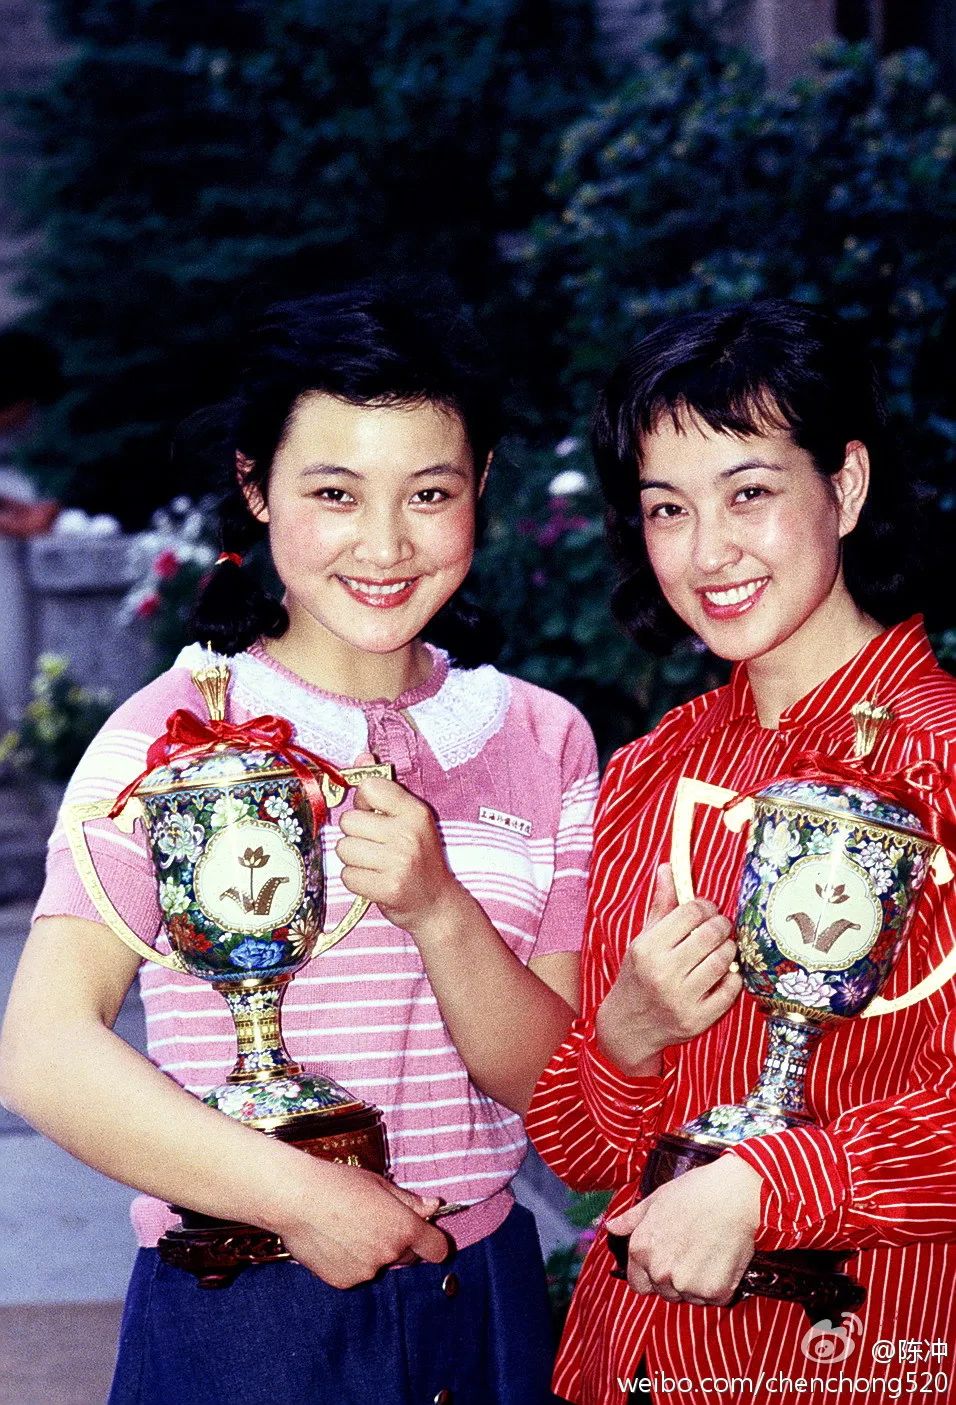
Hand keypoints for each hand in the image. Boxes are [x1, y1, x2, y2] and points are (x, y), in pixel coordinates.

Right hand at [273, 1158, 449, 1287]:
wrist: (297, 1199)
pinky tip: (333, 1241)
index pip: (437, 1249)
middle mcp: (389, 1254)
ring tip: (346, 1227)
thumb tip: (433, 1207)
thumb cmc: (339, 1184)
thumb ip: (409, 1201)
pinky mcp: (343, 1281)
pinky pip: (356, 1272)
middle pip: (409, 1257)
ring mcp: (366, 1271)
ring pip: (379, 1264)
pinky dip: (350, 1261)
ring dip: (371, 1252)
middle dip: (400, 1244)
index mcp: (404, 1228)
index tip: (424, 1235)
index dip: (433, 1242)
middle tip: (376, 1222)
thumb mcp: (380, 1184)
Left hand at [336, 772, 461, 934]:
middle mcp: (408, 834)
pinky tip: (374, 881)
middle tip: (375, 847)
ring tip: (374, 865)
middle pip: (349, 821)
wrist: (437, 904)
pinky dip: (356, 880)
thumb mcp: (409, 819)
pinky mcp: (388, 888)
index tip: (374, 817)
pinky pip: (348, 876)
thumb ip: (384, 788)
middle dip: (355, 835)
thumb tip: (363, 757)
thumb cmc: (419, 859)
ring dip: (353, 859)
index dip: (363, 803)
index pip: (369, 787)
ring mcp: (399, 862)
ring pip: (344, 849)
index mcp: (415, 812)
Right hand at [595, 863, 741, 1072]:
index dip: (705, 906)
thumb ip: (660, 905)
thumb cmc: (638, 975)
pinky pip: (730, 989)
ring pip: (723, 960)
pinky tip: (722, 973)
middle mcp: (663, 973)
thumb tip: (668, 867)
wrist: (629, 1025)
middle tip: (719, 927)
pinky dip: (732, 977)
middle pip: (710, 934)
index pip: (690, 912)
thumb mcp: (642, 939)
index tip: (707, 909)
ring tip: (721, 948)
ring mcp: (682, 998)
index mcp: (648, 948)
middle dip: (721, 925)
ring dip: (728, 949)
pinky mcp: (698, 1019)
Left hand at [605, 1156, 761, 1304]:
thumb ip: (631, 1219)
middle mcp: (659, 1271)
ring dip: (698, 1284)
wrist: (733, 1194)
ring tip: (708, 1252)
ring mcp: (687, 1284)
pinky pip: (714, 1299)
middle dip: (677, 1278)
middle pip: (666, 1292)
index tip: (669, 1261)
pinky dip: (720, 1286)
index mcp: (641, 1250)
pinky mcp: (714, 1291)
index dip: (652, 1275)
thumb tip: (611, 1227)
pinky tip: (723, 1259)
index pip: (639, 1284)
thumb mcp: (655, 1199)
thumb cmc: (694, 1191)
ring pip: (690, 1298)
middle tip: (693, 1251)